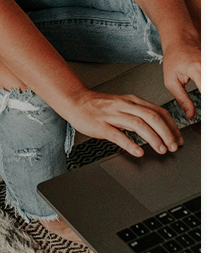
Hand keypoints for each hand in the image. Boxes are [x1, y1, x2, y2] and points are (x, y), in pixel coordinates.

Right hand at [66, 90, 182, 157]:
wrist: (75, 101)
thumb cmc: (97, 105)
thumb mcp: (122, 105)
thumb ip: (138, 115)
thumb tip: (157, 128)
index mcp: (132, 101)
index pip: (158, 111)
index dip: (172, 126)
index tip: (178, 138)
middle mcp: (124, 106)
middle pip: (152, 117)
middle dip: (166, 133)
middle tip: (173, 146)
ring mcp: (112, 115)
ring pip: (138, 124)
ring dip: (153, 138)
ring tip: (161, 149)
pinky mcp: (100, 125)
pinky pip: (117, 135)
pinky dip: (130, 144)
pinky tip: (138, 151)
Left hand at [162, 37, 200, 119]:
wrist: (181, 40)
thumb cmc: (174, 58)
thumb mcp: (171, 81)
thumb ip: (182, 99)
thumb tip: (190, 115)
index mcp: (197, 70)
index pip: (208, 93)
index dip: (208, 108)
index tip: (207, 121)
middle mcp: (209, 67)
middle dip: (208, 105)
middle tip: (206, 122)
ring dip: (208, 99)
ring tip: (205, 112)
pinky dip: (208, 90)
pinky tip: (205, 98)